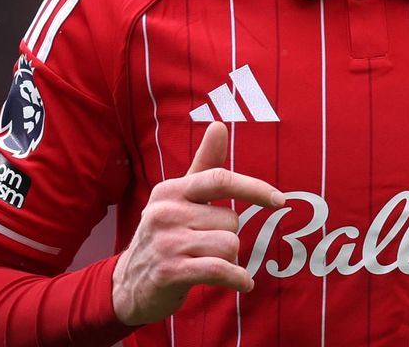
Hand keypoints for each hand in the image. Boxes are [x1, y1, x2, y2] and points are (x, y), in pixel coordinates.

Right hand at [112, 121, 284, 325]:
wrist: (129, 283)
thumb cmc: (165, 234)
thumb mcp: (180, 197)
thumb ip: (204, 164)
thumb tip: (219, 125)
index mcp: (171, 190)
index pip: (219, 179)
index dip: (253, 187)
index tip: (279, 199)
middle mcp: (166, 212)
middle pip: (231, 220)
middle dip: (228, 236)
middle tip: (207, 245)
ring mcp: (167, 242)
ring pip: (229, 245)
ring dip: (229, 258)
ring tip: (209, 261)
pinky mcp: (170, 272)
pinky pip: (220, 270)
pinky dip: (237, 278)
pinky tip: (243, 282)